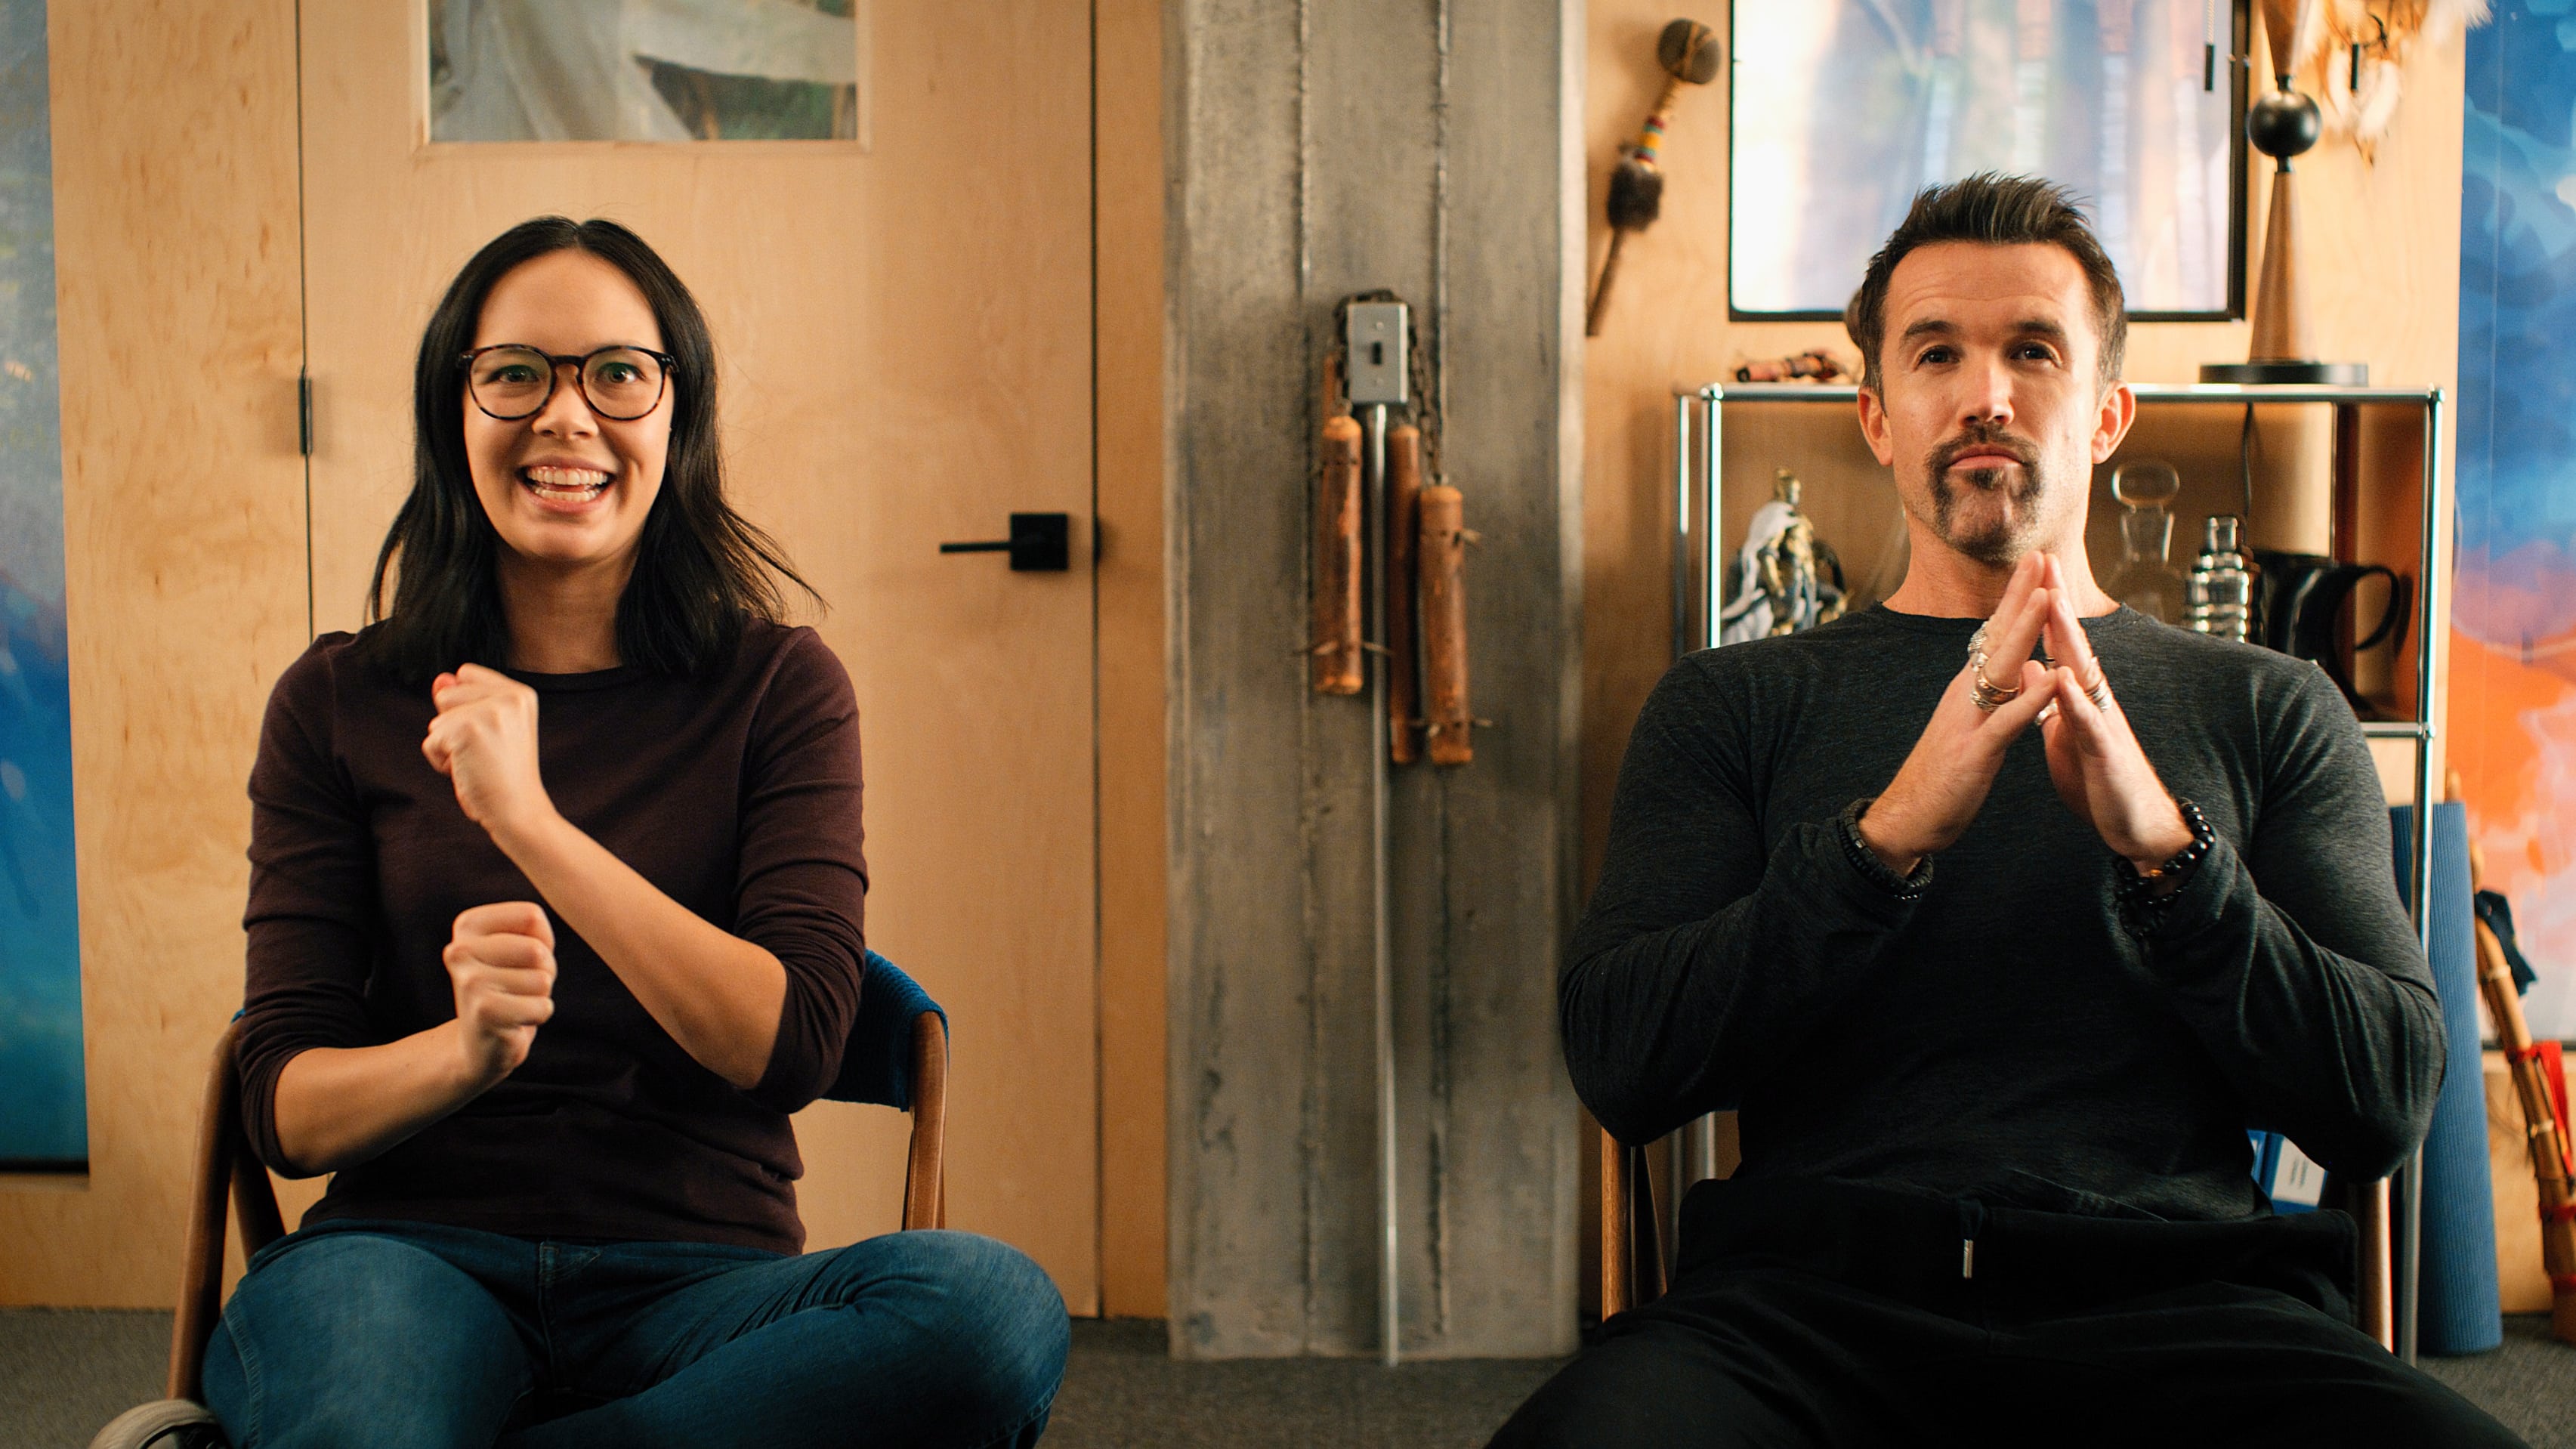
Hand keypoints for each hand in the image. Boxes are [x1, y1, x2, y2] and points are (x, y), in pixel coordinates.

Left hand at [423, 664, 554, 842]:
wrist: (519, 811)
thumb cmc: (504, 777)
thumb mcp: (489, 730)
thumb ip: (464, 700)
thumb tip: (440, 680)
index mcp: (521, 693)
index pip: (466, 674)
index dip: (465, 706)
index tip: (491, 735)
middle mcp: (509, 696)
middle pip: (446, 695)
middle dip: (453, 727)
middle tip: (484, 752)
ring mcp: (489, 711)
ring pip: (437, 720)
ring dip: (447, 747)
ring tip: (478, 763)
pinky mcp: (467, 729)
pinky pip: (430, 742)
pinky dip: (441, 762)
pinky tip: (469, 772)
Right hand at [445, 901, 556, 1086]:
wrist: (479, 1045)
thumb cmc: (510, 987)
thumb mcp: (524, 946)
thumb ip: (535, 928)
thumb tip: (538, 948)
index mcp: (467, 925)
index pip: (531, 916)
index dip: (541, 941)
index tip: (519, 960)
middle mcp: (459, 950)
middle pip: (537, 950)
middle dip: (543, 971)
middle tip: (518, 987)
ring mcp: (469, 981)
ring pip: (542, 979)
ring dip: (539, 995)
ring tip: (515, 1003)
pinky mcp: (484, 1011)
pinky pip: (542, 1006)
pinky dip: (538, 1015)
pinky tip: (514, 1021)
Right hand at [1859, 553, 2062, 873]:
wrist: (1907, 817)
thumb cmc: (1942, 775)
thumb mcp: (1972, 727)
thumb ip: (1996, 698)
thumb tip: (2024, 671)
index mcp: (1969, 689)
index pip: (1996, 634)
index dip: (2017, 598)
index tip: (2037, 563)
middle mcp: (1966, 695)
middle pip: (1998, 636)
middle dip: (2021, 596)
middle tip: (2041, 555)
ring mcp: (1969, 721)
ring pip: (2001, 669)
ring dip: (2024, 632)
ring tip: (2046, 597)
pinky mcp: (1975, 753)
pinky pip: (2006, 722)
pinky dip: (2030, 700)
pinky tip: (2051, 680)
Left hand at [2034, 555, 2193, 874]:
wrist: (2133, 823)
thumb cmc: (2098, 776)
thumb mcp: (2065, 733)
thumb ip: (2051, 701)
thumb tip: (2034, 669)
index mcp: (2079, 695)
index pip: (2059, 642)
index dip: (2044, 606)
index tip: (2030, 568)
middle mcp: (2094, 699)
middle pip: (2073, 642)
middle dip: (2059, 601)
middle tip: (2045, 559)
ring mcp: (2102, 722)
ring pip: (2083, 672)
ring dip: (2068, 637)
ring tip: (2054, 601)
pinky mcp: (2105, 752)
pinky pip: (2088, 722)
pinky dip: (2073, 700)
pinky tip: (2061, 678)